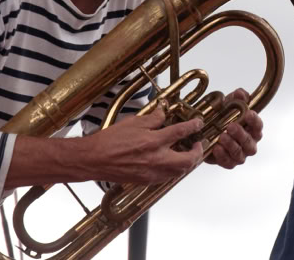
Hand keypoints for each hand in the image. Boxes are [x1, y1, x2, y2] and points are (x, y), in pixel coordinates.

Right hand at [86, 106, 203, 184]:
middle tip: (197, 144)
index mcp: (154, 141)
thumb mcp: (133, 122)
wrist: (94, 159)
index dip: (193, 126)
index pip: (181, 132)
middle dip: (197, 153)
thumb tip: (163, 113)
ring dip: (187, 163)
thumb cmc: (110, 140)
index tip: (198, 123)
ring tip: (186, 154)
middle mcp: (156, 159)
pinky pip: (167, 177)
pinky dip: (173, 170)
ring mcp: (152, 172)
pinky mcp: (146, 180)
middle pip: (188, 160)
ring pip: (179, 171)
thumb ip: (152, 119)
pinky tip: (170, 163)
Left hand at [208, 89, 263, 169]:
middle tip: (231, 126)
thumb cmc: (224, 118)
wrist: (208, 132)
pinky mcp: (229, 162)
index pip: (258, 126)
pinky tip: (216, 147)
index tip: (248, 113)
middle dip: (241, 134)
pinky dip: (222, 156)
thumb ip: (236, 98)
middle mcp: (249, 143)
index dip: (254, 120)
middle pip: (250, 142)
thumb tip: (241, 93)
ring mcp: (240, 154)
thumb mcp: (229, 104)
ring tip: (221, 136)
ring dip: (231, 145)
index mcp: (252, 129)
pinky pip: (228, 162)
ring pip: (239, 153)